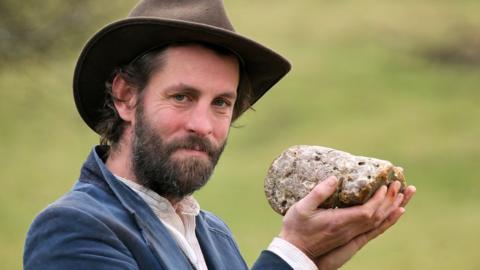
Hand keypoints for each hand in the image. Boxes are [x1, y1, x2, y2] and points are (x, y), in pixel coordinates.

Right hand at [279, 176, 414, 261]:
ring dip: (393, 208)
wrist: (296, 251)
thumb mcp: (301, 208)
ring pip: (378, 222)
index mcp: (338, 222)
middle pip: (377, 216)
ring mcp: (351, 236)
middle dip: (390, 200)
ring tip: (405, 195)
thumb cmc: (296, 228)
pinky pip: (374, 230)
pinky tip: (395, 213)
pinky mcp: (350, 238)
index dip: (379, 200)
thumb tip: (335, 178)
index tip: (385, 186)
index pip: (366, 212)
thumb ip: (319, 193)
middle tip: (400, 184)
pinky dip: (387, 221)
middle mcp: (349, 231)